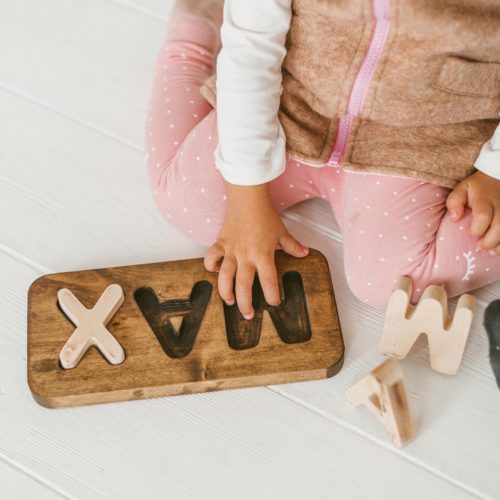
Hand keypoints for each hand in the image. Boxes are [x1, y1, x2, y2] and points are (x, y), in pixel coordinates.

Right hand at [204, 182, 308, 317]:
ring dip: (226, 292)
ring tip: (229, 302)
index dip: (272, 295)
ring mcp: (231, 251)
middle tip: (248, 314)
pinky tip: (216, 272)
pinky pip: (211, 259)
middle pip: (244, 286)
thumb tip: (305, 253)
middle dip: (246, 303)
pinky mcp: (220, 244)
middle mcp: (245, 256)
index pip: (269, 281)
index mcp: (263, 255)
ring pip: (225, 277)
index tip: (274, 302)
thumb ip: (293, 246)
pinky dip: (211, 267)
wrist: (247, 199)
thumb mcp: (282, 232)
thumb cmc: (265, 215)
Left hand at [446, 170, 499, 254]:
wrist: (497, 178)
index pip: (483, 216)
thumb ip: (454, 202)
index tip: (469, 232)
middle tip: (479, 244)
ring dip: (499, 244)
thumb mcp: (462, 189)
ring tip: (489, 249)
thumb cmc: (476, 188)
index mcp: (485, 199)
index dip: (476, 229)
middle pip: (499, 227)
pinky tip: (498, 248)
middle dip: (488, 241)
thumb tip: (454, 218)